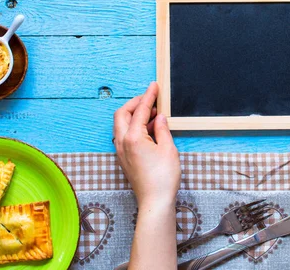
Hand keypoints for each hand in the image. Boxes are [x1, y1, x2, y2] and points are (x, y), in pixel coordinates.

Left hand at [113, 82, 180, 208]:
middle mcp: (122, 143)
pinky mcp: (124, 158)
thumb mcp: (168, 149)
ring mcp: (121, 151)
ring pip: (121, 125)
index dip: (148, 96)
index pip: (140, 110)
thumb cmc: (163, 178)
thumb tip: (159, 117)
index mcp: (133, 138)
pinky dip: (134, 127)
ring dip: (134, 115)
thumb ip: (162, 129)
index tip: (154, 86)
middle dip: (135, 103)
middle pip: (122, 114)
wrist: (154, 202)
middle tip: (150, 99)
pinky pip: (124, 135)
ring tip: (153, 115)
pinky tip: (149, 130)